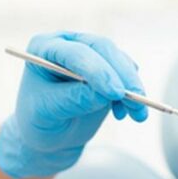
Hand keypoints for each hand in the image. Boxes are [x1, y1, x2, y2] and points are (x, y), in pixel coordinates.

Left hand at [0, 32, 148, 178]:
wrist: (50, 134)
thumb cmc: (40, 121)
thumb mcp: (48, 113)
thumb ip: (74, 100)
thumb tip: (106, 94)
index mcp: (44, 48)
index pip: (75, 52)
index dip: (97, 70)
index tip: (115, 93)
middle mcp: (69, 44)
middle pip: (103, 49)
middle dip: (122, 75)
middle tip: (136, 99)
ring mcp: (90, 55)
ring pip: (120, 61)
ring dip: (133, 86)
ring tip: (137, 114)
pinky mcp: (108, 69)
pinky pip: (127, 74)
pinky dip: (133, 94)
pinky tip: (125, 113)